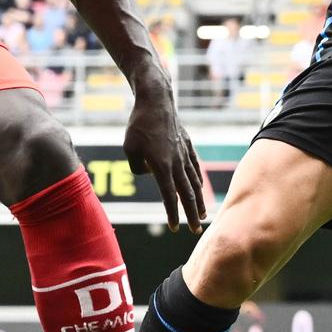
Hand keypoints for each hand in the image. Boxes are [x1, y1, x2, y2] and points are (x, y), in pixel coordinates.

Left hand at [125, 65, 207, 233]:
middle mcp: (176, 162)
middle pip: (186, 193)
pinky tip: (200, 188)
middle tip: (196, 231)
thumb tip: (149, 173)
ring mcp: (184, 153)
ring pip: (194, 182)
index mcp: (162, 165)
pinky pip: (195, 167)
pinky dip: (198, 180)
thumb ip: (138, 168)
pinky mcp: (187, 145)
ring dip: (198, 200)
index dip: (172, 213)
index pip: (168, 195)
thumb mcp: (129, 149)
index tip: (174, 228)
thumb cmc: (138, 124)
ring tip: (202, 215)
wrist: (156, 100)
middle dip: (191, 214)